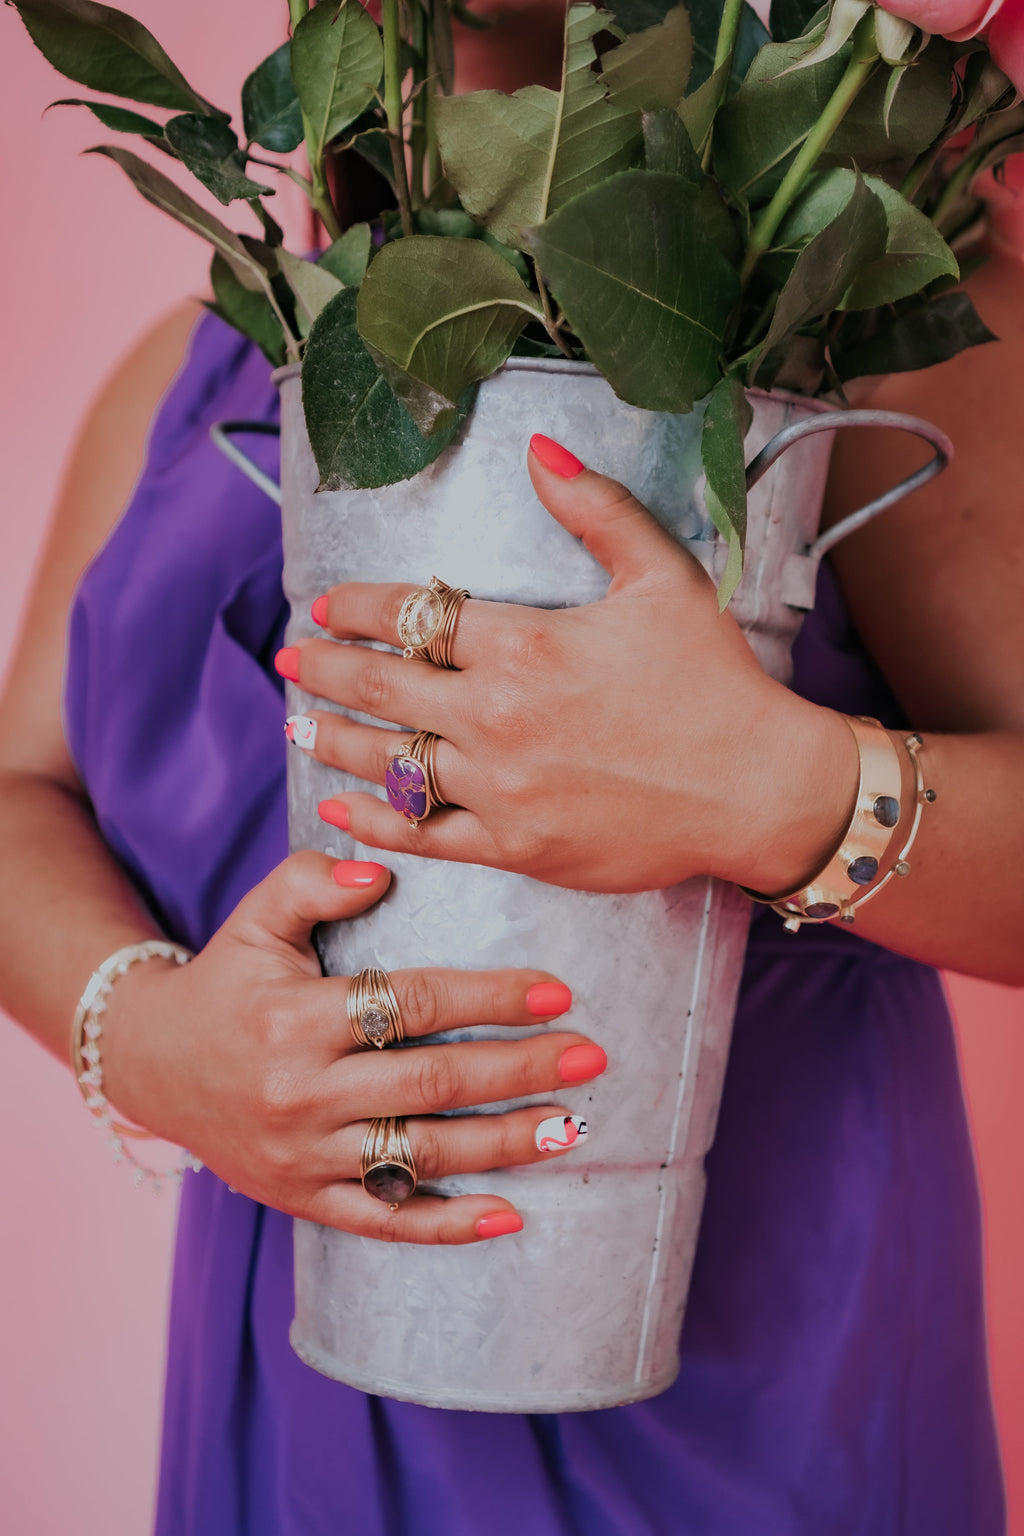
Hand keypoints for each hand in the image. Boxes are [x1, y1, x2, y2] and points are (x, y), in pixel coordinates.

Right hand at [99, 851, 602, 1243]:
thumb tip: (383, 872)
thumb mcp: (255, 917)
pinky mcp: (303, 1198)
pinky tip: (510, 1214)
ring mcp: (303, 1155)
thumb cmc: (225, 980)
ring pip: (421, 1154)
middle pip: (433, 1082)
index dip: (490, 996)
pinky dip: (447, 1224)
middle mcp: (302, 1091)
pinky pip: (384, 1220)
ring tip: (573, 1128)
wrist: (150, 1064)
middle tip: (590, 1057)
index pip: (412, 1004)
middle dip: (521, 1069)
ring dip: (505, 1143)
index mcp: (296, 1017)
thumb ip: (312, 881)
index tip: (557, 991)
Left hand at [277, 436, 853, 894]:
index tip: (328, 606)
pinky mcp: (515, 846)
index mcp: (525, 645)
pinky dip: (374, 821)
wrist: (754, 787)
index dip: (360, 607)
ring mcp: (501, 788)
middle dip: (325, 668)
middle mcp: (497, 716)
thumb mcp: (662, 576)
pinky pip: (424, 834)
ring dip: (335, 740)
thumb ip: (594, 507)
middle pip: (383, 685)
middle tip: (288, 659)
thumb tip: (540, 448)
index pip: (414, 616)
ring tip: (298, 725)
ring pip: (391, 761)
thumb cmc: (713, 680)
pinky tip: (337, 808)